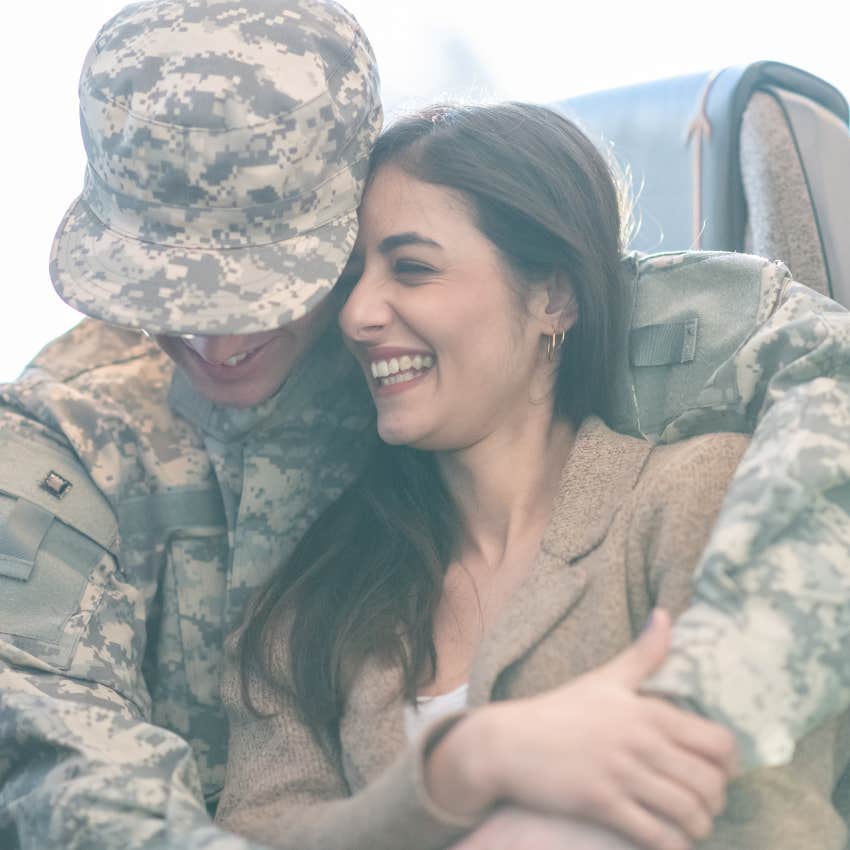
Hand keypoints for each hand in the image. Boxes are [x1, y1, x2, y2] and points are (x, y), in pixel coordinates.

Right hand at [427, 610, 736, 849]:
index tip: (720, 771)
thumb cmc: (559, 712)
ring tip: (690, 824)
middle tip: (704, 802)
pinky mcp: (602, 804)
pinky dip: (673, 844)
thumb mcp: (604, 679)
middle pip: (710, 783)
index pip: (718, 742)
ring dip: (698, 826)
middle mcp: (640, 742)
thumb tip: (666, 614)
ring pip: (689, 812)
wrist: (508, 743)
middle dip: (716, 800)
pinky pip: (657, 836)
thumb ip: (643, 653)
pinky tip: (669, 841)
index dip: (731, 763)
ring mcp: (622, 774)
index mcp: (647, 711)